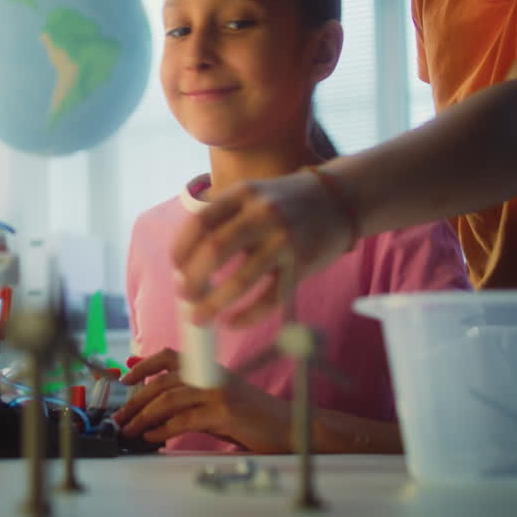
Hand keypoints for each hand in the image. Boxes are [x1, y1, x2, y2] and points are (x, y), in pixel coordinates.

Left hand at [111, 348, 292, 452]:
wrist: (292, 427)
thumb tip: (152, 397)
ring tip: (129, 430)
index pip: (168, 356)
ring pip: (168, 399)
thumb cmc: (253, 417)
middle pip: (161, 382)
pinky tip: (152, 437)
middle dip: (134, 400)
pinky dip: (162, 429)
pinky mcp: (224, 412)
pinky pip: (184, 419)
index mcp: (209, 368)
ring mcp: (218, 392)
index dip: (142, 365)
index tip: (124, 379)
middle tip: (119, 417)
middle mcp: (211, 374)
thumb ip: (189, 394)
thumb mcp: (218, 399)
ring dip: (143, 417)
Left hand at [173, 169, 353, 327]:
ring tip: (199, 317)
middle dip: (193, 279)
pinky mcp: (303, 264)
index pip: (199, 223)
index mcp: (242, 194)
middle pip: (214, 250)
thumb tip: (188, 268)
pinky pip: (270, 298)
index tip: (175, 269)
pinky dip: (246, 315)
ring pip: (240, 280)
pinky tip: (232, 322)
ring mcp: (284, 240)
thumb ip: (224, 222)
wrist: (341, 200)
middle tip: (185, 296)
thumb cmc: (285, 203)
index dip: (180, 250)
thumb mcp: (252, 197)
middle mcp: (262, 214)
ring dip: (213, 304)